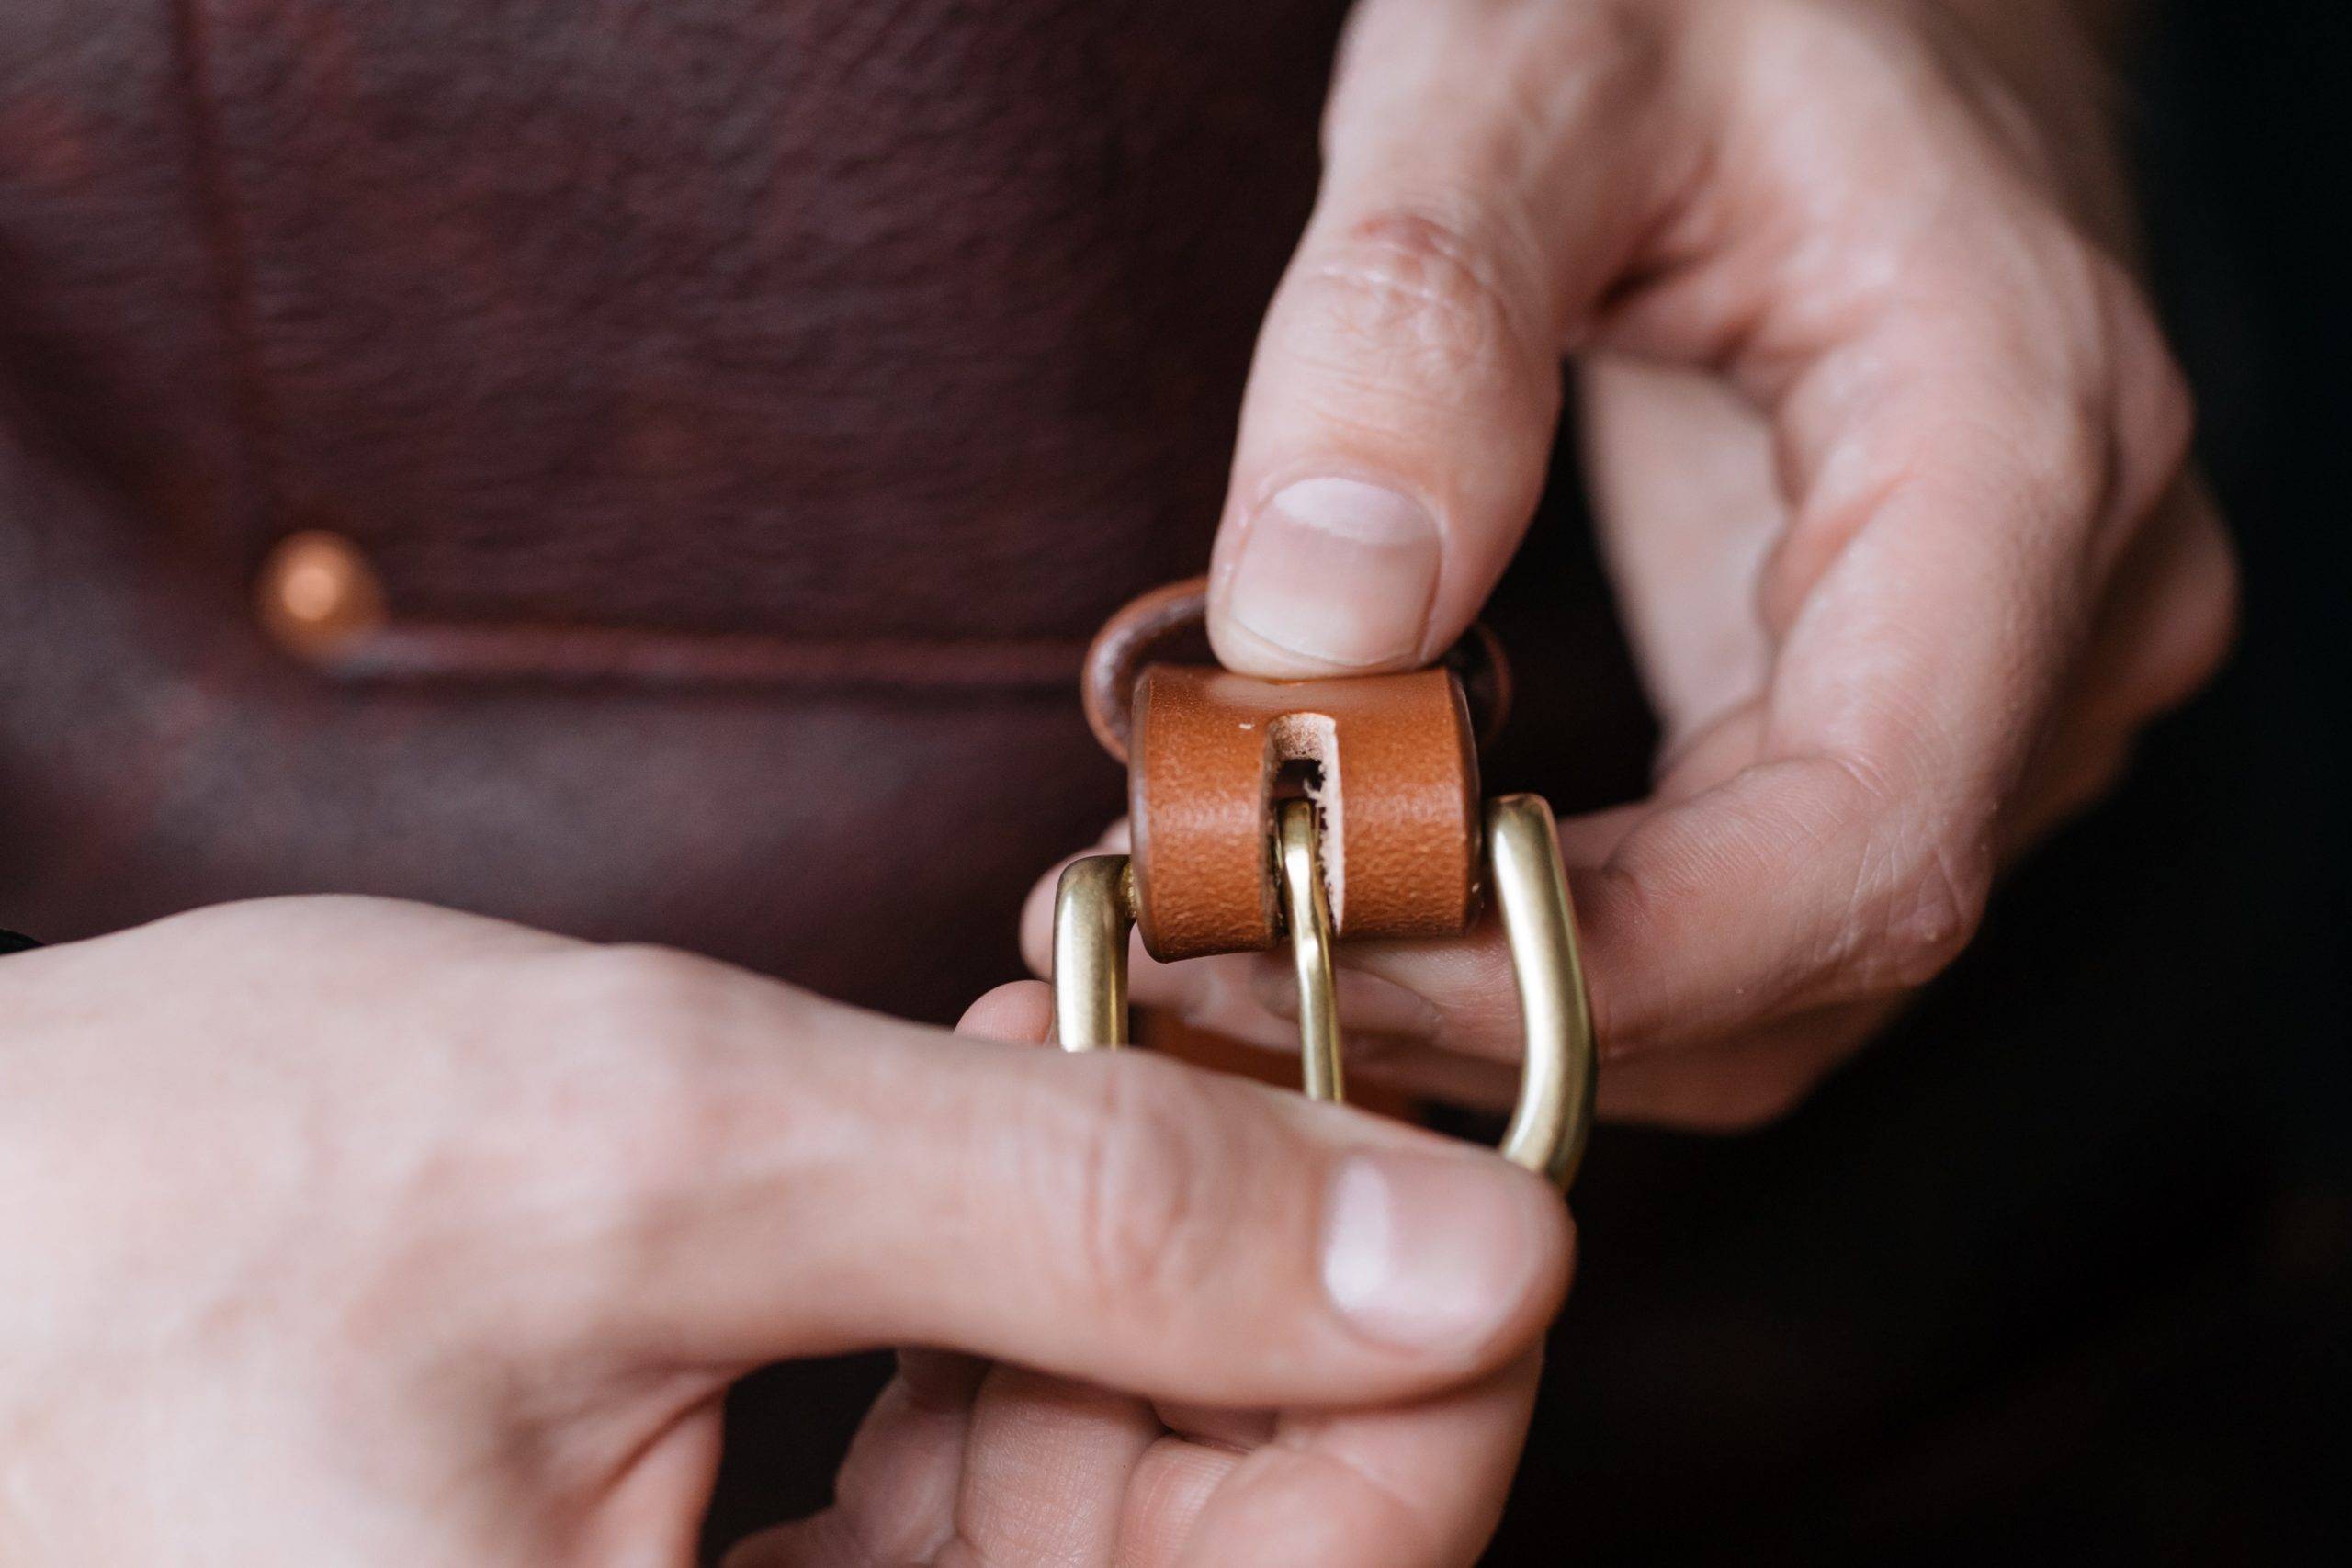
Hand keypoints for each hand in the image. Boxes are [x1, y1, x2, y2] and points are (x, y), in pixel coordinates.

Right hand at [0, 898, 1567, 1564]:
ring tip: (1144, 1048)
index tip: (1479, 1186)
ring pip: (1077, 1523)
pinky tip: (1024, 1124)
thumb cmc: (158, 1211)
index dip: (1413, 1414)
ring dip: (1151, 1281)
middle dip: (1281, 1313)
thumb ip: (1078, 1210)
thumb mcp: (660, 1157)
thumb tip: (1461, 1248)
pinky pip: (947, 1497)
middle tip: (1309, 1058)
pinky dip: (1020, 1310)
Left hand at [1032, 0, 2235, 1128]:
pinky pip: (1741, 907)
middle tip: (1195, 962)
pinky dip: (1550, 943)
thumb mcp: (1534, 68)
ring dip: (1507, 998)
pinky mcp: (1889, 690)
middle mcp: (2061, 611)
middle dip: (1496, 999)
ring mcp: (1995, 676)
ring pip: (1770, 979)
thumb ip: (1423, 316)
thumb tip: (1316, 625)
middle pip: (1802, 955)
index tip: (1320, 956)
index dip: (1588, 966)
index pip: (1859, 846)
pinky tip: (1371, 890)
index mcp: (2020, 455)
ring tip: (1238, 929)